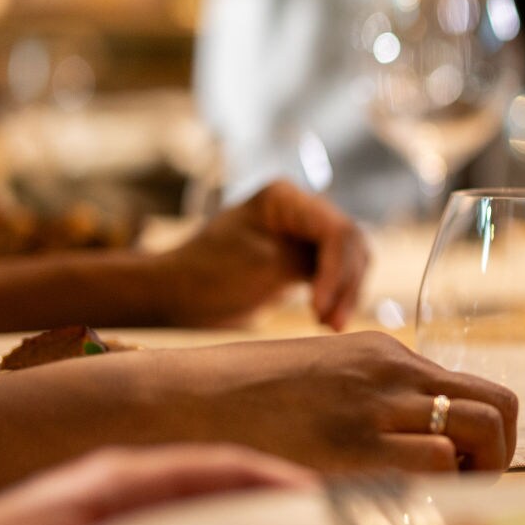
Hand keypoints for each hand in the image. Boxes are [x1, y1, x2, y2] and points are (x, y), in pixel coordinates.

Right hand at [123, 331, 519, 470]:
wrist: (179, 400)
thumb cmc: (242, 402)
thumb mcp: (321, 377)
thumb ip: (371, 398)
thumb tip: (420, 443)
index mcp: (384, 352)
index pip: (475, 390)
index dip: (486, 436)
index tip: (467, 466)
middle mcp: (390, 373)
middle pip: (498, 409)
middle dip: (498, 455)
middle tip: (469, 486)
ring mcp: (374, 408)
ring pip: (475, 439)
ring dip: (473, 477)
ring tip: (435, 500)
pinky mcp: (353, 448)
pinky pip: (434, 467)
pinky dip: (433, 492)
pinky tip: (398, 505)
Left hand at [152, 180, 369, 330]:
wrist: (176, 295)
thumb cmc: (207, 275)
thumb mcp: (262, 267)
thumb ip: (309, 263)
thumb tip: (348, 270)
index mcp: (286, 198)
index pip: (335, 231)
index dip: (336, 271)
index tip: (320, 309)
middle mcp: (300, 209)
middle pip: (349, 244)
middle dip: (345, 284)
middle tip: (332, 324)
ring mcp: (302, 233)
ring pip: (348, 260)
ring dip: (345, 293)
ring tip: (331, 326)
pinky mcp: (301, 258)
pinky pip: (334, 274)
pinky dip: (336, 296)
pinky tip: (328, 320)